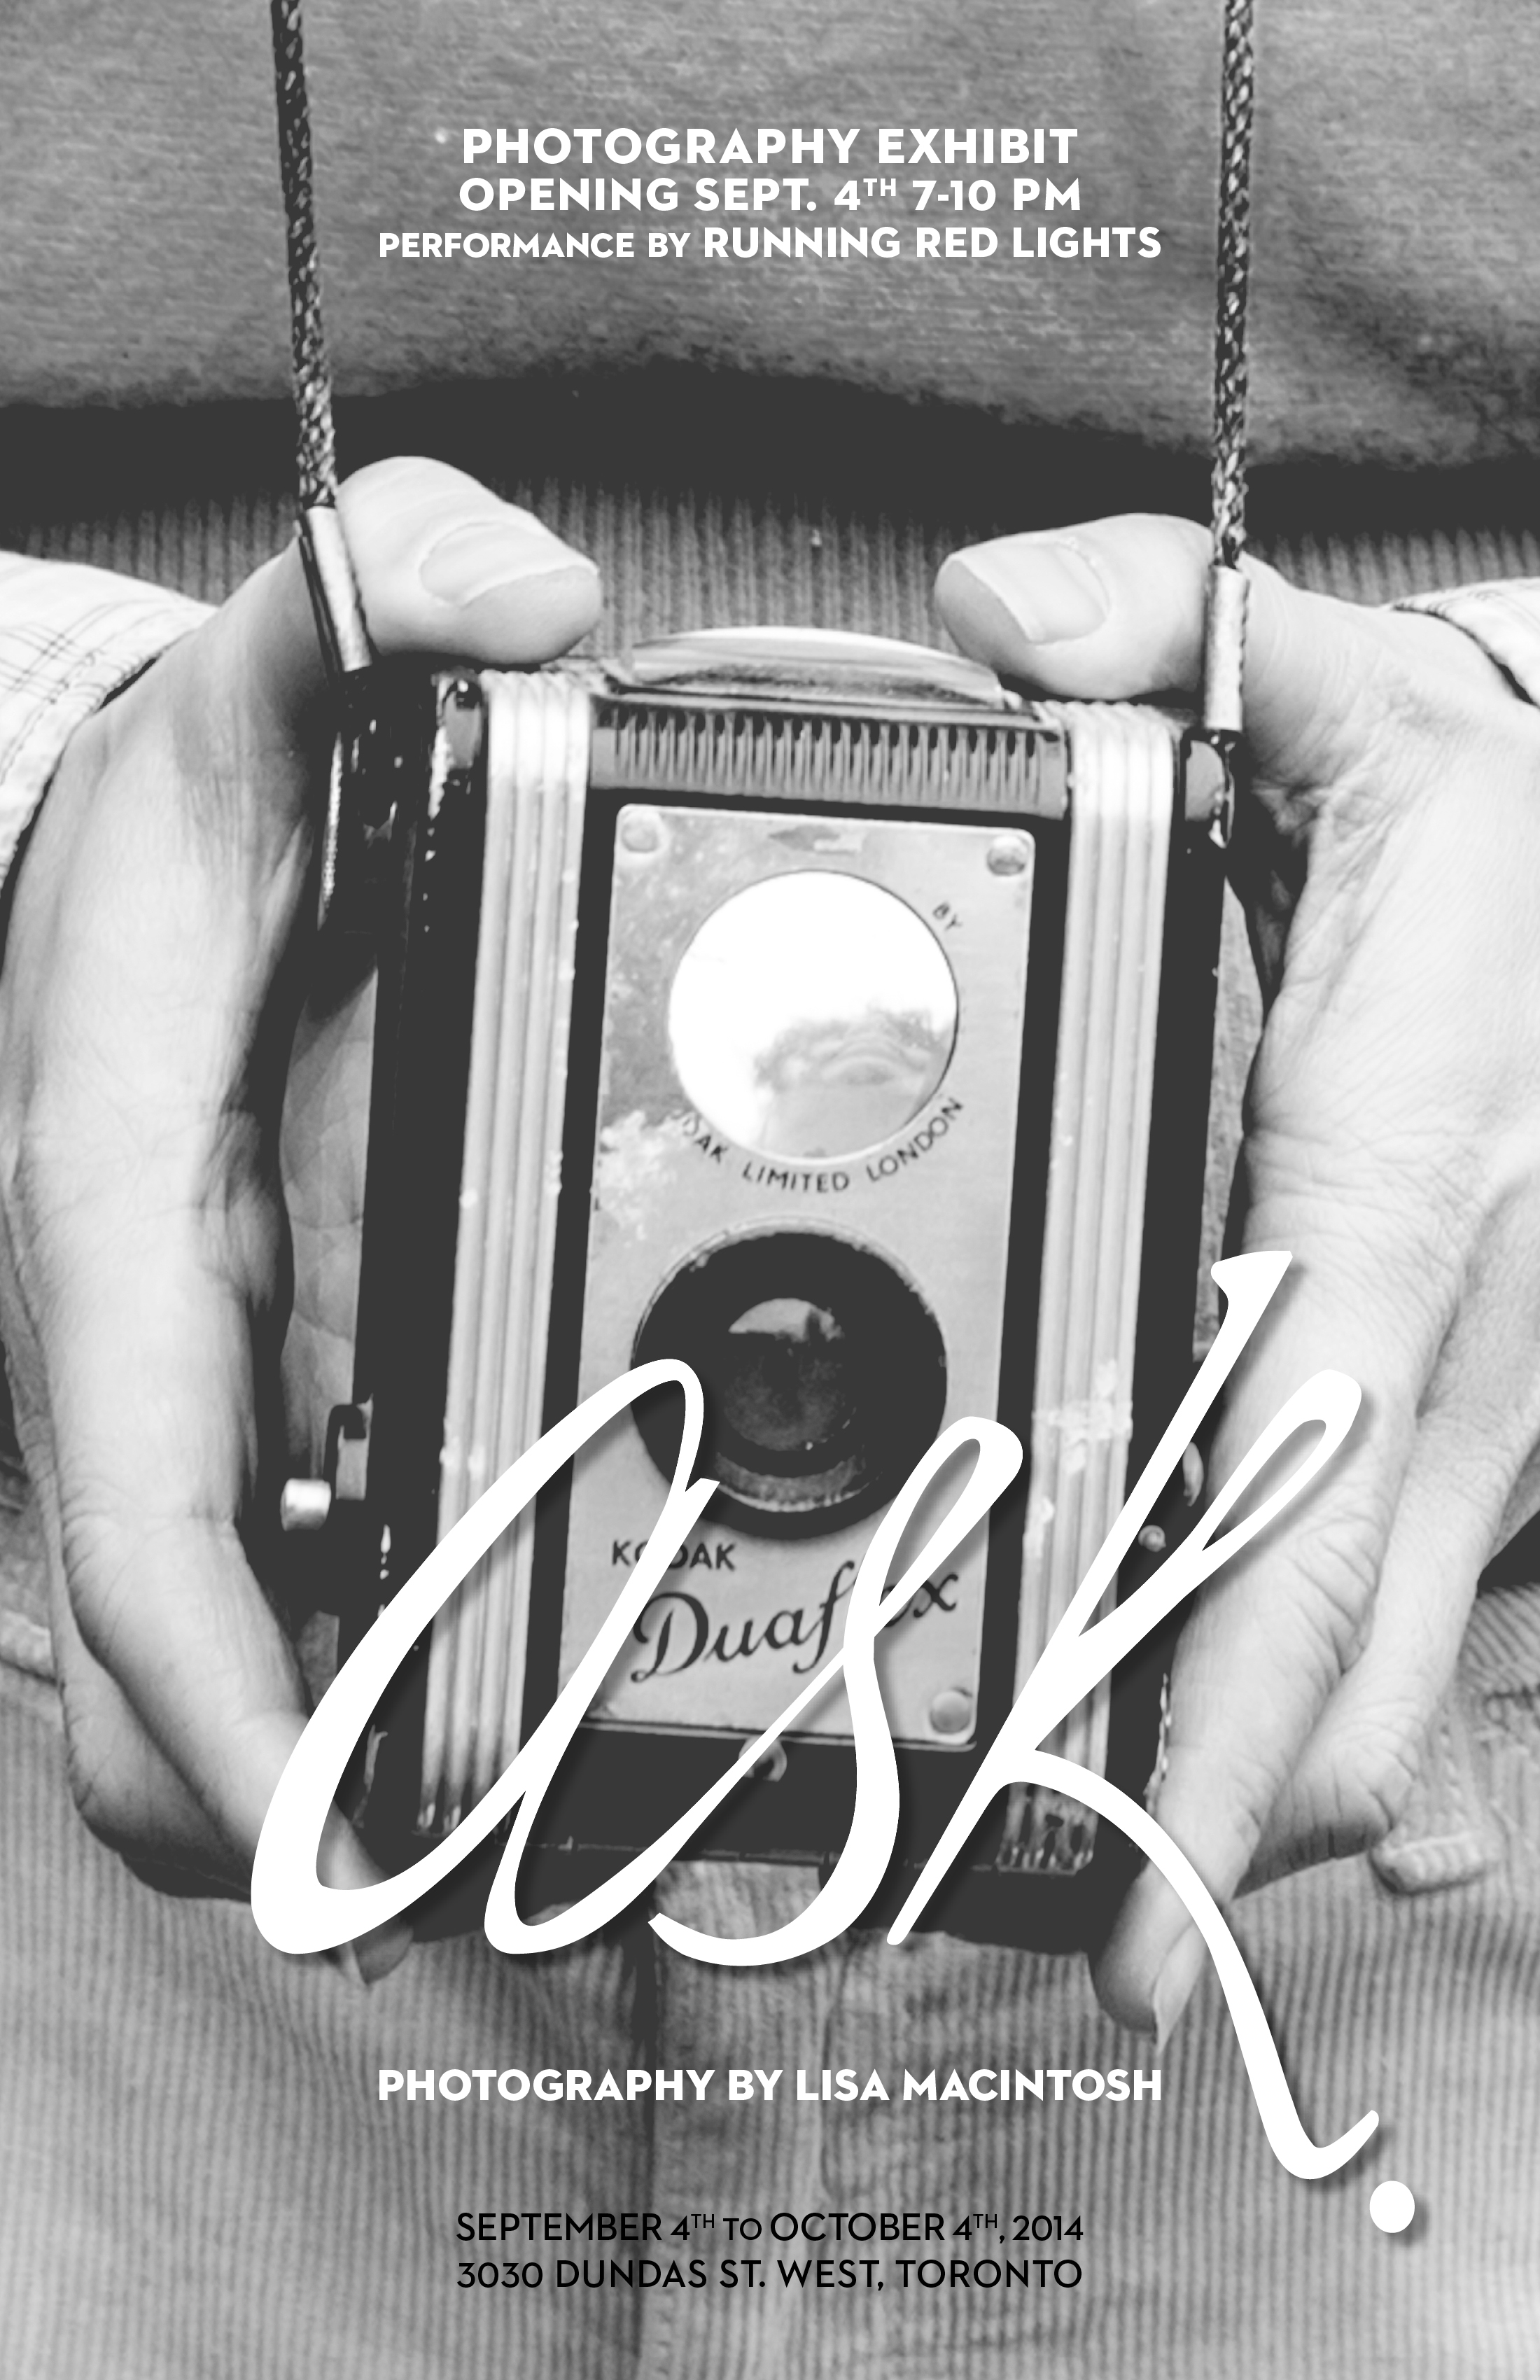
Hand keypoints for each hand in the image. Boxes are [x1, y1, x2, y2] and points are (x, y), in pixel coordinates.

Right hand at [0, 459, 599, 1975]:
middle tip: (513, 1891)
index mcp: (119, 1244)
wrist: (98, 878)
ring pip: (227, 1676)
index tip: (343, 1847)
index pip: (134, 1532)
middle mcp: (142, 1372)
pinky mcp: (242, 1421)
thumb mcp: (250, 690)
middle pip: (168, 1688)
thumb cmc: (160, 835)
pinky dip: (374, 1678)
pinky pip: (287, 1600)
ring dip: (361, 1776)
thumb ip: (365, 613)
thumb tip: (520, 588)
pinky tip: (512, 1697)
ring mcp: (187, 1418)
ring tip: (552, 1847)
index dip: (228, 1713)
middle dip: (314, 1817)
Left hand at [938, 517, 1539, 2036]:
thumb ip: (1162, 633)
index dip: (1219, 1754)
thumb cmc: (1529, 839)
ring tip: (1123, 1844)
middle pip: (1356, 1683)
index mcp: (1392, 1210)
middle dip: (1222, 1832)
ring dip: (1269, 1766)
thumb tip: (1007, 622)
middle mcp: (1460, 1353)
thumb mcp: (1367, 703)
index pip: (1298, 1528)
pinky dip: (1344, 1688)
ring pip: (1401, 1670)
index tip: (1133, 1912)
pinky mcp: (1518, 1420)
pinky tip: (1259, 1744)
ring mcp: (1510, 1412)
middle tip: (1077, 1922)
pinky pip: (1437, 1602)